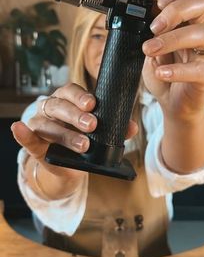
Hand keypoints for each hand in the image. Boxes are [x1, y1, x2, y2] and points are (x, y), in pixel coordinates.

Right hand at [11, 83, 137, 176]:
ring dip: (64, 134)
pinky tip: (19, 129)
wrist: (72, 165)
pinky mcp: (34, 144)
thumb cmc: (86, 140)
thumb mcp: (101, 134)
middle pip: (59, 106)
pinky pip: (27, 138)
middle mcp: (52, 108)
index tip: (93, 104)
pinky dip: (22, 134)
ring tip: (83, 145)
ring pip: (47, 125)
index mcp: (68, 100)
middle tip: (92, 125)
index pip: (71, 91)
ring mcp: (41, 125)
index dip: (81, 96)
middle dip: (76, 116)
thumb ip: (114, 129)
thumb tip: (132, 127)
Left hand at [142, 0, 203, 120]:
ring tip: (150, 50)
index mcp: (186, 22)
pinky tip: (161, 72)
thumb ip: (150, 36)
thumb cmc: (163, 75)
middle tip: (154, 27)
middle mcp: (199, 33)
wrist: (172, 105)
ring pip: (200, 33)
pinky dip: (176, 70)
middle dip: (176, 10)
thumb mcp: (151, 51)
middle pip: (202, 3)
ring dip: (171, 39)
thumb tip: (143, 22)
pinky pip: (198, 69)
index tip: (158, 4)